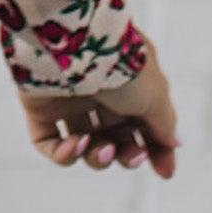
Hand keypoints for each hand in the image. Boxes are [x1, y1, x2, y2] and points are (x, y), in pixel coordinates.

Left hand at [16, 28, 179, 180]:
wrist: (73, 41)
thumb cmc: (120, 64)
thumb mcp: (156, 96)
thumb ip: (164, 123)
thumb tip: (172, 143)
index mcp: (127, 82)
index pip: (142, 124)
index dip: (155, 150)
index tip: (164, 171)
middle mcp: (97, 90)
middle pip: (114, 138)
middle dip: (126, 155)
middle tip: (132, 156)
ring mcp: (66, 100)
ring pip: (85, 145)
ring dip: (98, 158)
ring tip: (103, 149)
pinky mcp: (38, 108)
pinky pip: (49, 143)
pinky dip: (64, 155)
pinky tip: (76, 146)